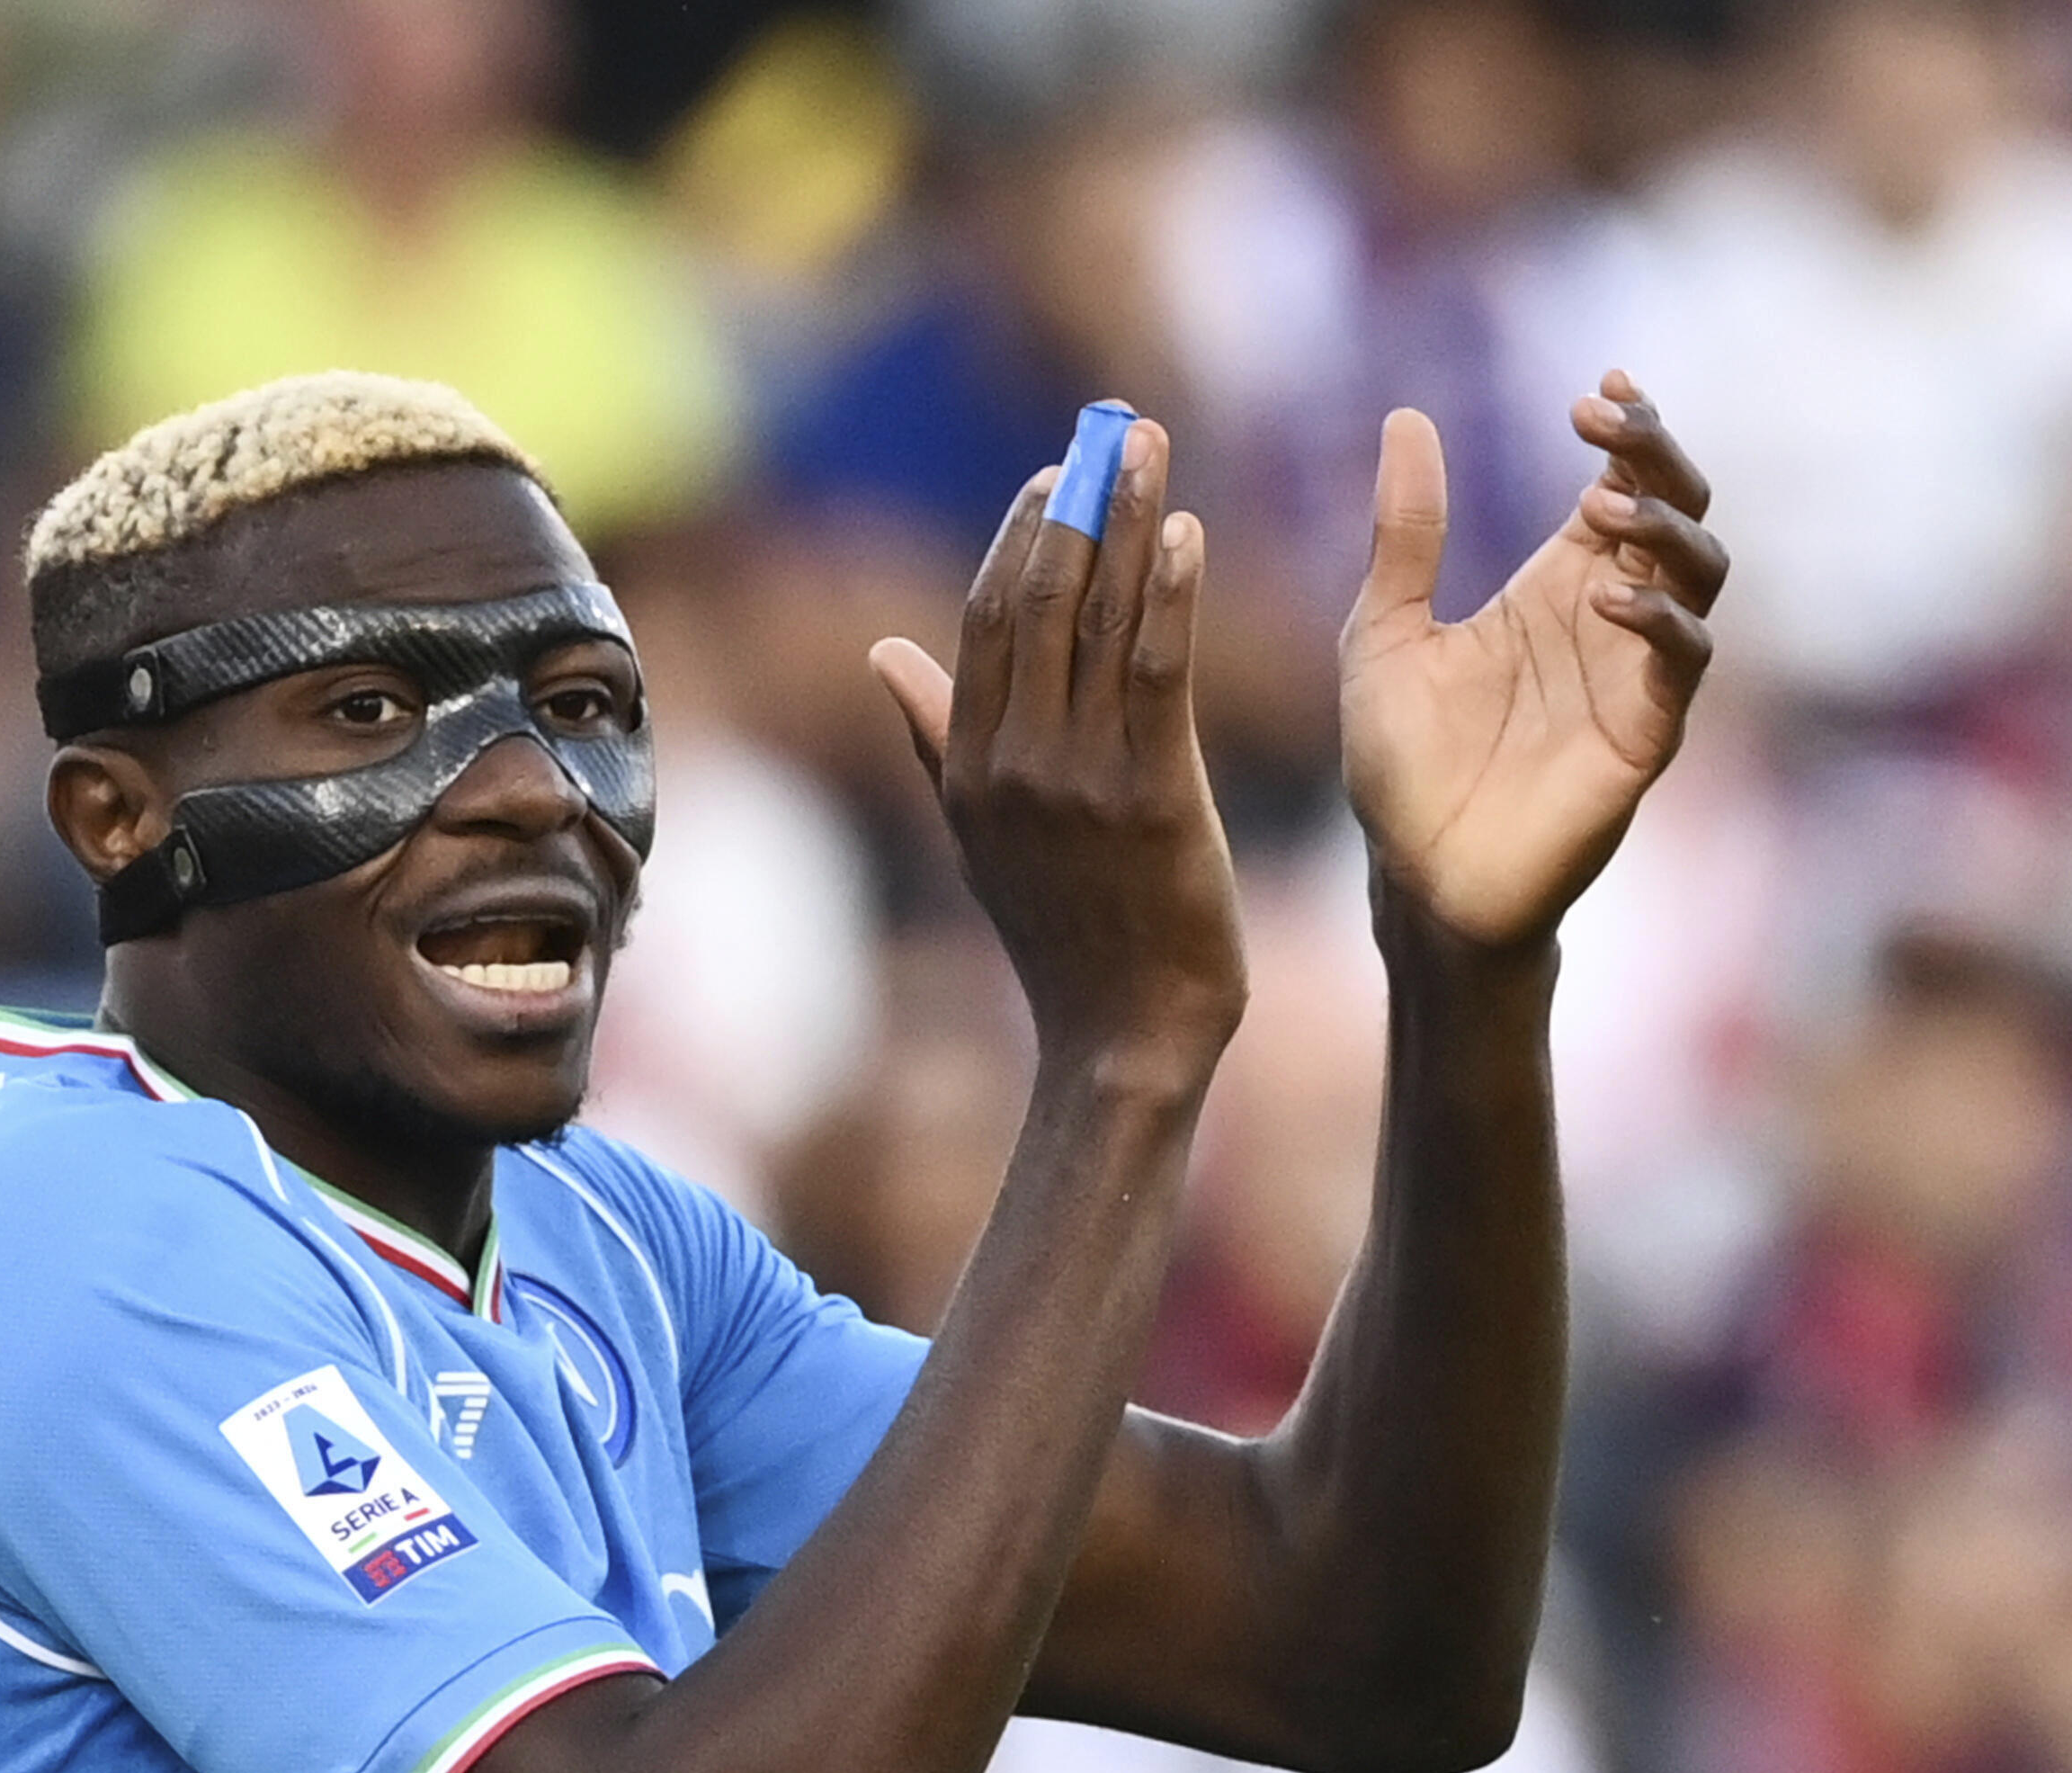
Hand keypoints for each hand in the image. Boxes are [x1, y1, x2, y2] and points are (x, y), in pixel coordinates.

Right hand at [869, 419, 1246, 1103]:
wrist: (1124, 1039)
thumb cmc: (1067, 940)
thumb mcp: (980, 838)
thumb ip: (935, 738)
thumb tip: (883, 655)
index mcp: (967, 768)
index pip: (984, 619)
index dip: (1021, 535)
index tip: (1060, 474)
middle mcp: (1012, 764)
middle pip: (1038, 599)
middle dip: (1080, 503)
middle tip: (1120, 433)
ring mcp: (1079, 781)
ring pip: (1099, 620)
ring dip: (1131, 522)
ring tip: (1157, 449)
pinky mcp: (1152, 798)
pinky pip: (1157, 671)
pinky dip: (1170, 594)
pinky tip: (1188, 535)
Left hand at [1342, 374, 1723, 951]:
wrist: (1419, 880)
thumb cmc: (1402, 766)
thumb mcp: (1384, 631)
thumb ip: (1404, 533)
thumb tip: (1406, 416)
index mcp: (1559, 584)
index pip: (1624, 483)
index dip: (1629, 431)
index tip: (1596, 391)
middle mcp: (1611, 619)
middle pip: (1678, 510)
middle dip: (1657, 456)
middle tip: (1605, 425)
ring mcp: (1637, 675)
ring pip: (1700, 574)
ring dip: (1665, 528)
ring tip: (1603, 507)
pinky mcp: (1646, 734)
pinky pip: (1685, 660)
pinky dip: (1659, 619)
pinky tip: (1605, 597)